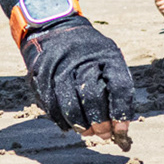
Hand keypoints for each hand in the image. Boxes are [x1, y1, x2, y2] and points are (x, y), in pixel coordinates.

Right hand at [18, 15, 134, 142]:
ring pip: (70, 103)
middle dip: (99, 121)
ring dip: (81, 124)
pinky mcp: (42, 76)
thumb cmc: (89, 53)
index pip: (119, 86)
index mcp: (107, 54)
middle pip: (92, 96)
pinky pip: (52, 105)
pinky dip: (63, 120)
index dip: (121, 111)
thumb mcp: (108, 57)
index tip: (121, 129)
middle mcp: (83, 59)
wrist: (55, 30)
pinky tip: (71, 126)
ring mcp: (60, 67)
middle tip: (104, 134)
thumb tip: (121, 125)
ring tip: (87, 132)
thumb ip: (115, 87)